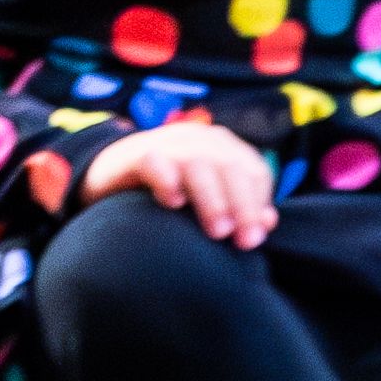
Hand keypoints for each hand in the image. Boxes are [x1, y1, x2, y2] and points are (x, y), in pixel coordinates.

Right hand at [82, 114, 276, 250]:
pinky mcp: (135, 153)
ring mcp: (166, 142)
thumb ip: (237, 206)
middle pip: (229, 167)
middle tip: (243, 241)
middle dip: (241, 205)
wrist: (111, 174)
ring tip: (217, 231)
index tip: (256, 237)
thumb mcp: (207, 198)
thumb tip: (269, 222)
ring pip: (197, 164)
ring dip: (211, 198)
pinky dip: (166, 179)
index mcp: (223, 147)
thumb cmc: (169, 191)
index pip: (253, 170)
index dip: (258, 203)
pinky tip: (173, 203)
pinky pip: (154, 161)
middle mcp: (199, 139)